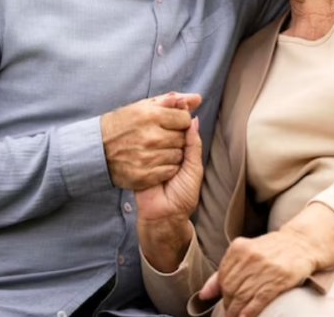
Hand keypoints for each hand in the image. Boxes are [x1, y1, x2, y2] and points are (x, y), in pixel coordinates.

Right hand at [101, 92, 201, 190]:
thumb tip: (197, 98)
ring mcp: (148, 157)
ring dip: (172, 153)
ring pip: (178, 155)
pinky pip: (170, 170)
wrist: (97, 150)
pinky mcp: (144, 175)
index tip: (169, 124)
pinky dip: (166, 168)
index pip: (185, 119)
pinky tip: (154, 162)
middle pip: (183, 138)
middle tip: (161, 137)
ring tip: (156, 149)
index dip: (180, 121)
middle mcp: (151, 136)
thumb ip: (172, 101)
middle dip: (176, 137)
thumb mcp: (144, 107)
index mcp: (151, 115)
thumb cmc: (123, 124)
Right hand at [134, 113, 202, 271]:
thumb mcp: (193, 168)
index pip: (179, 127)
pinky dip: (155, 163)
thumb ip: (193, 145)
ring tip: (170, 175)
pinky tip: (159, 177)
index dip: (180, 122)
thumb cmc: (182, 194)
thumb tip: (194, 120)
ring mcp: (149, 156)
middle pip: (168, 131)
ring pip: (158, 141)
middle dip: (173, 139)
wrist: (165, 216)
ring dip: (165, 154)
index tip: (181, 116)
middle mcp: (163, 150)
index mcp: (177, 149)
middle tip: (178, 158)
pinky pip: (147, 154)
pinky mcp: (138, 164)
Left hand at [199, 203, 333, 316]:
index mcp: (238, 248)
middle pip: (231, 288)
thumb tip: (204, 294)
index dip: (221, 294)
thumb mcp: (245, 253)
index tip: (224, 303)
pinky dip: (250, 310)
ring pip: (243, 295)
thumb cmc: (271, 250)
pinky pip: (259, 298)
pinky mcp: (278, 278)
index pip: (222, 277)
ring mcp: (264, 267)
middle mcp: (249, 256)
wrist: (300, 243)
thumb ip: (223, 272)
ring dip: (237, 311)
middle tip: (230, 312)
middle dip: (229, 304)